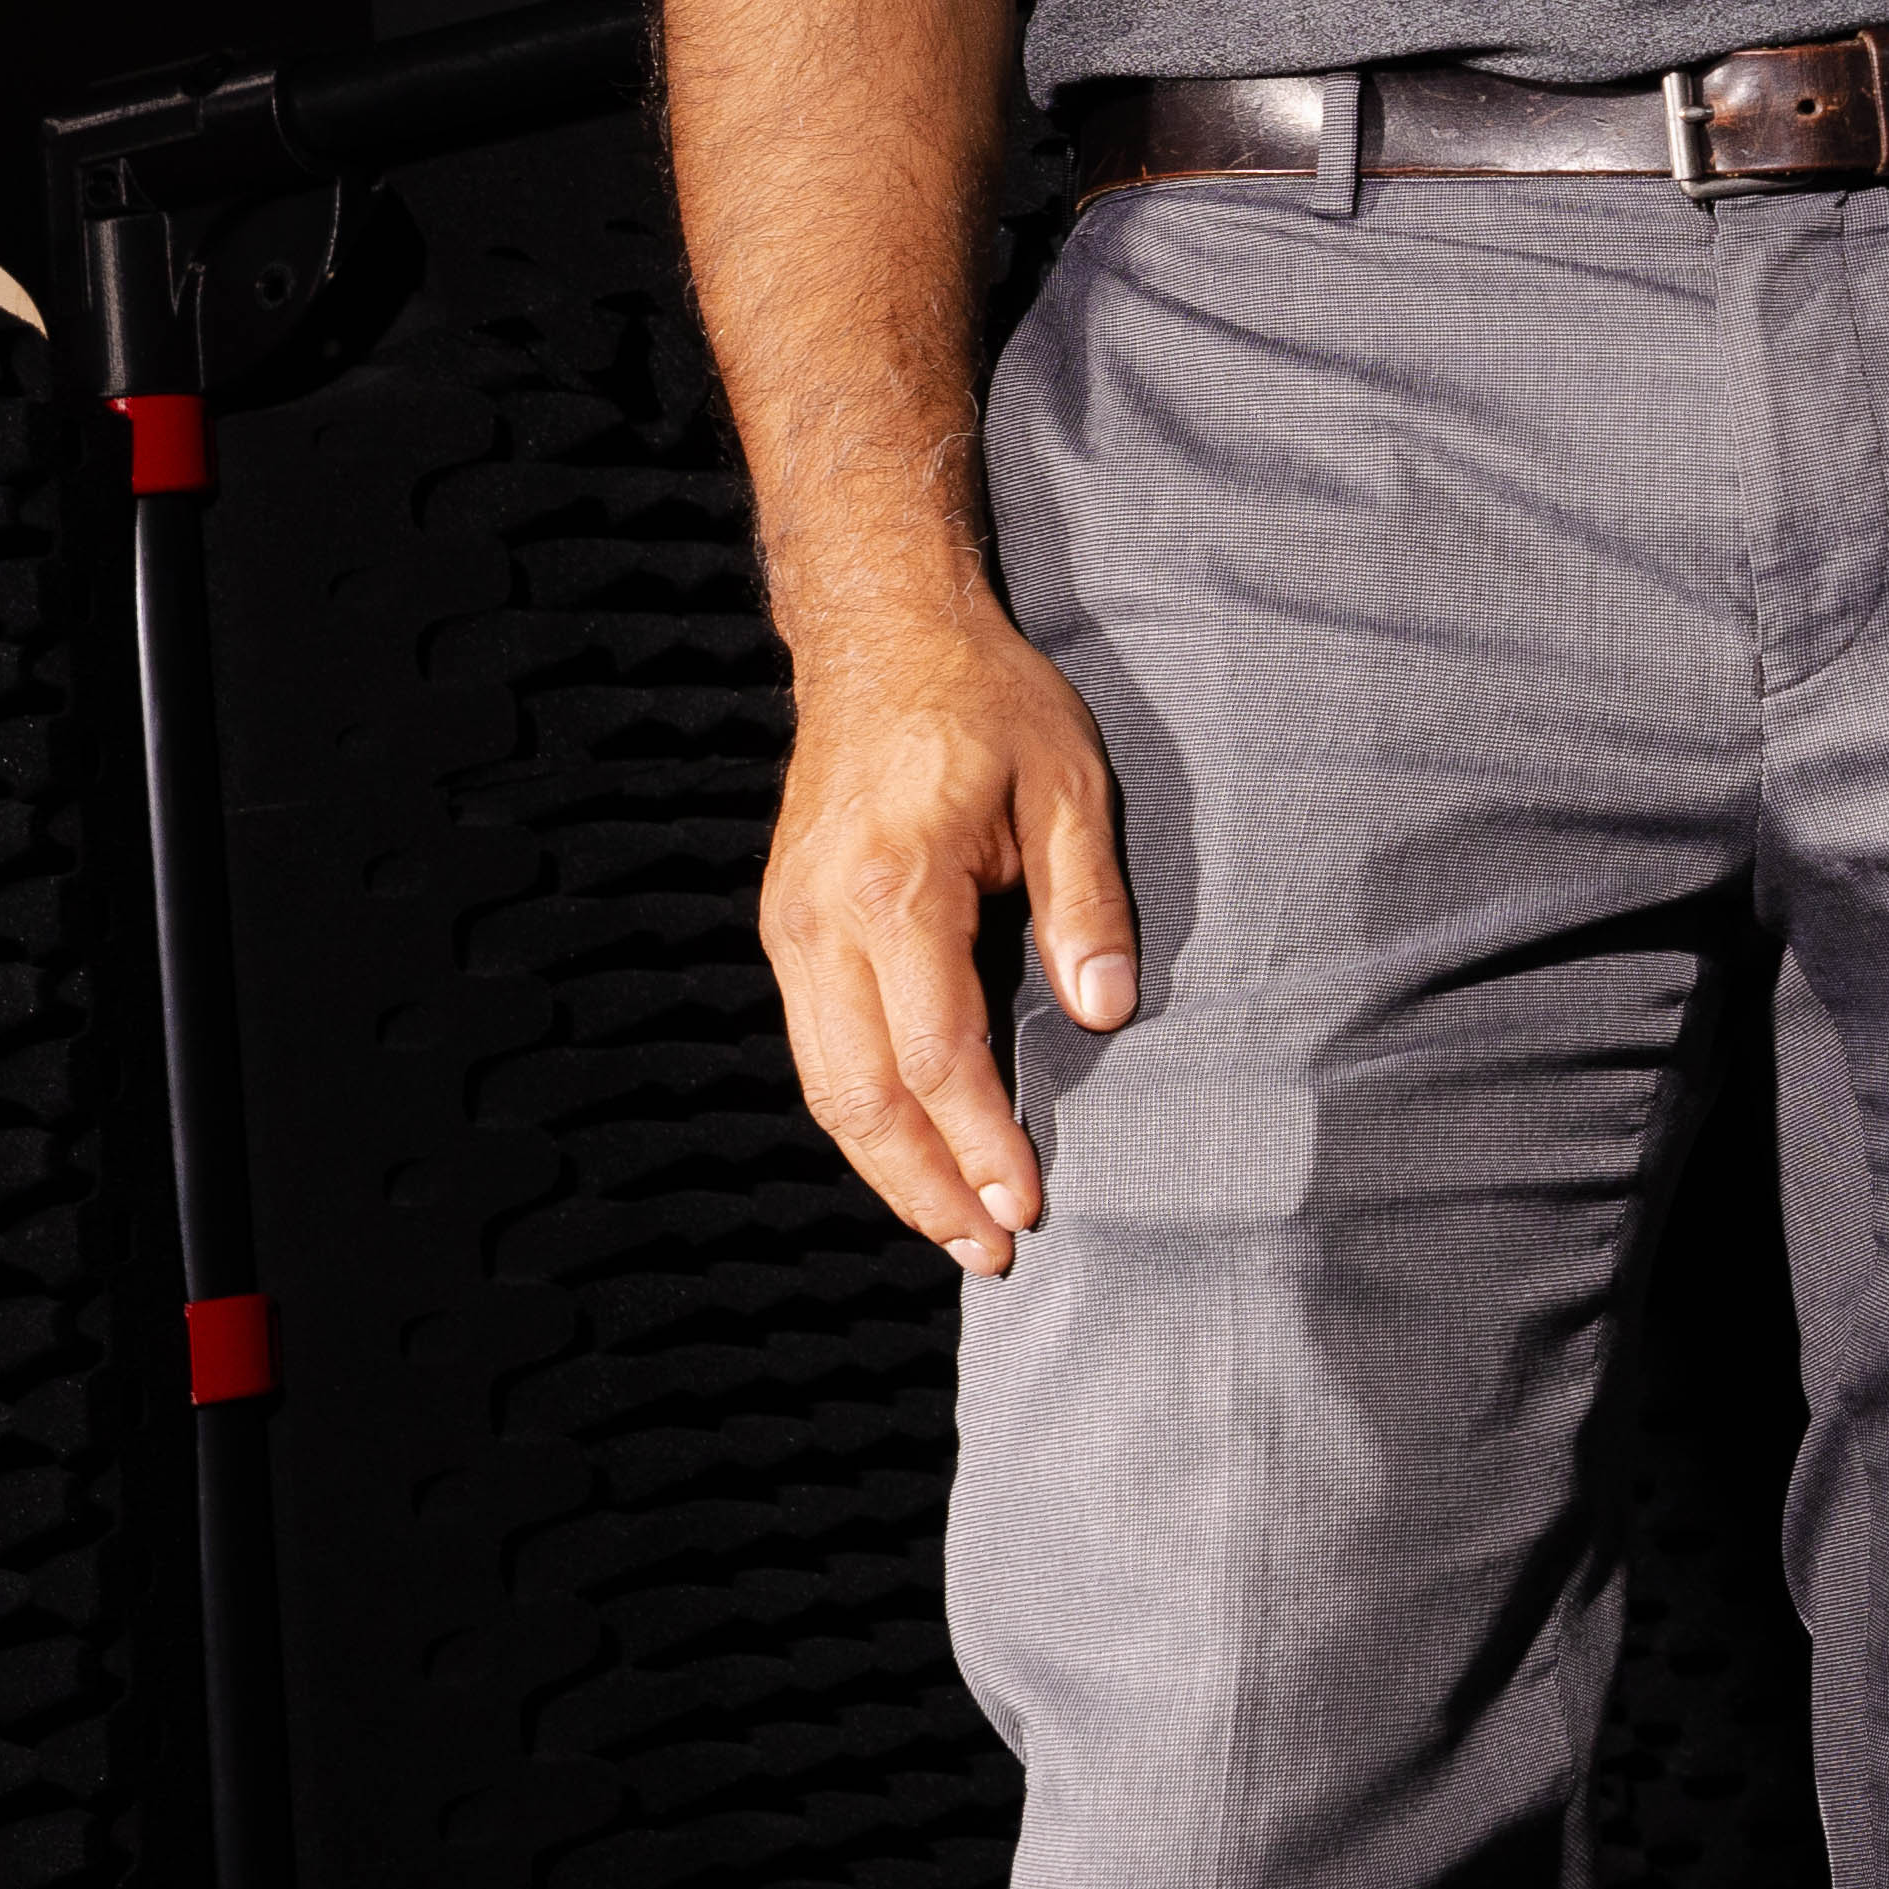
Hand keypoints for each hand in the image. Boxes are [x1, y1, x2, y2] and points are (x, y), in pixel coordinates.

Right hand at [759, 609, 1136, 1277]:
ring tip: (952, 1227)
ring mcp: (790, 928)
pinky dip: (861, 1115)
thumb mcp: (1068, 784)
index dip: (983, 1143)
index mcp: (895, 887)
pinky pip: (816, 1048)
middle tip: (991, 1250)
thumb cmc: (985, 703)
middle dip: (927, 1186)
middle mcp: (822, 922)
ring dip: (886, 1169)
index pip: (938, 1055)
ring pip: (825, 1085)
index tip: (1028, 1203)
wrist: (880, 638)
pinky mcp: (785, 928)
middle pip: (863, 1095)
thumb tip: (1103, 1011)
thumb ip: (1084, 903)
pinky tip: (910, 1152)